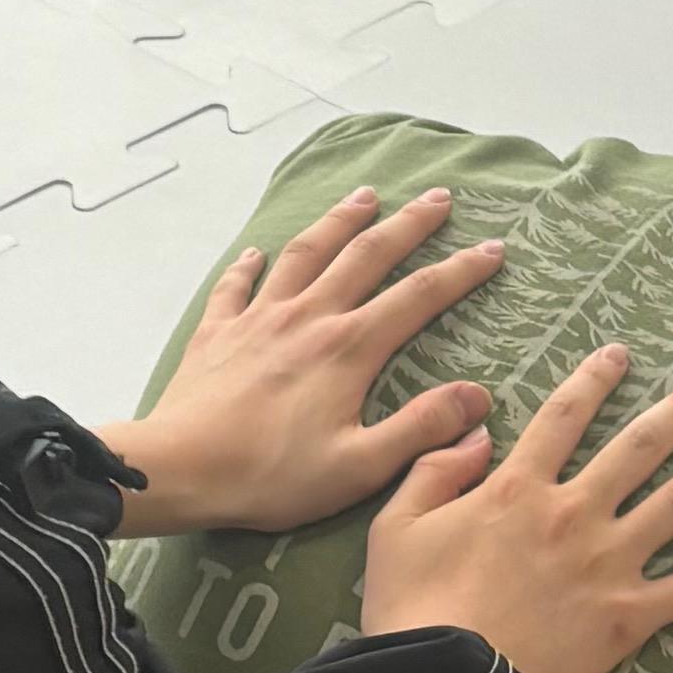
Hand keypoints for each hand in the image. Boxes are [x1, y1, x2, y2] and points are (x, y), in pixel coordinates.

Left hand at [114, 185, 510, 538]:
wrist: (178, 469)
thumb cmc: (270, 476)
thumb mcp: (360, 466)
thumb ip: (421, 428)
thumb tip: (477, 396)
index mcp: (348, 349)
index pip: (419, 297)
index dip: (461, 271)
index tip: (494, 249)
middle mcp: (308, 318)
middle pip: (366, 255)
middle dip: (408, 224)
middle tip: (440, 198)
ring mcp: (258, 318)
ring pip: (305, 254)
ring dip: (338, 222)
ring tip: (363, 196)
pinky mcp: (217, 331)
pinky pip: (236, 286)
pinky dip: (250, 266)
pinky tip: (257, 253)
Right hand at [359, 342, 672, 672]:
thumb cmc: (412, 608)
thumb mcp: (396, 526)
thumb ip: (434, 470)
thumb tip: (478, 433)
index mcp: (517, 488)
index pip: (564, 416)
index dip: (595, 379)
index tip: (623, 354)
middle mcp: (574, 514)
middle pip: (641, 446)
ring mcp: (608, 565)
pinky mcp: (629, 619)